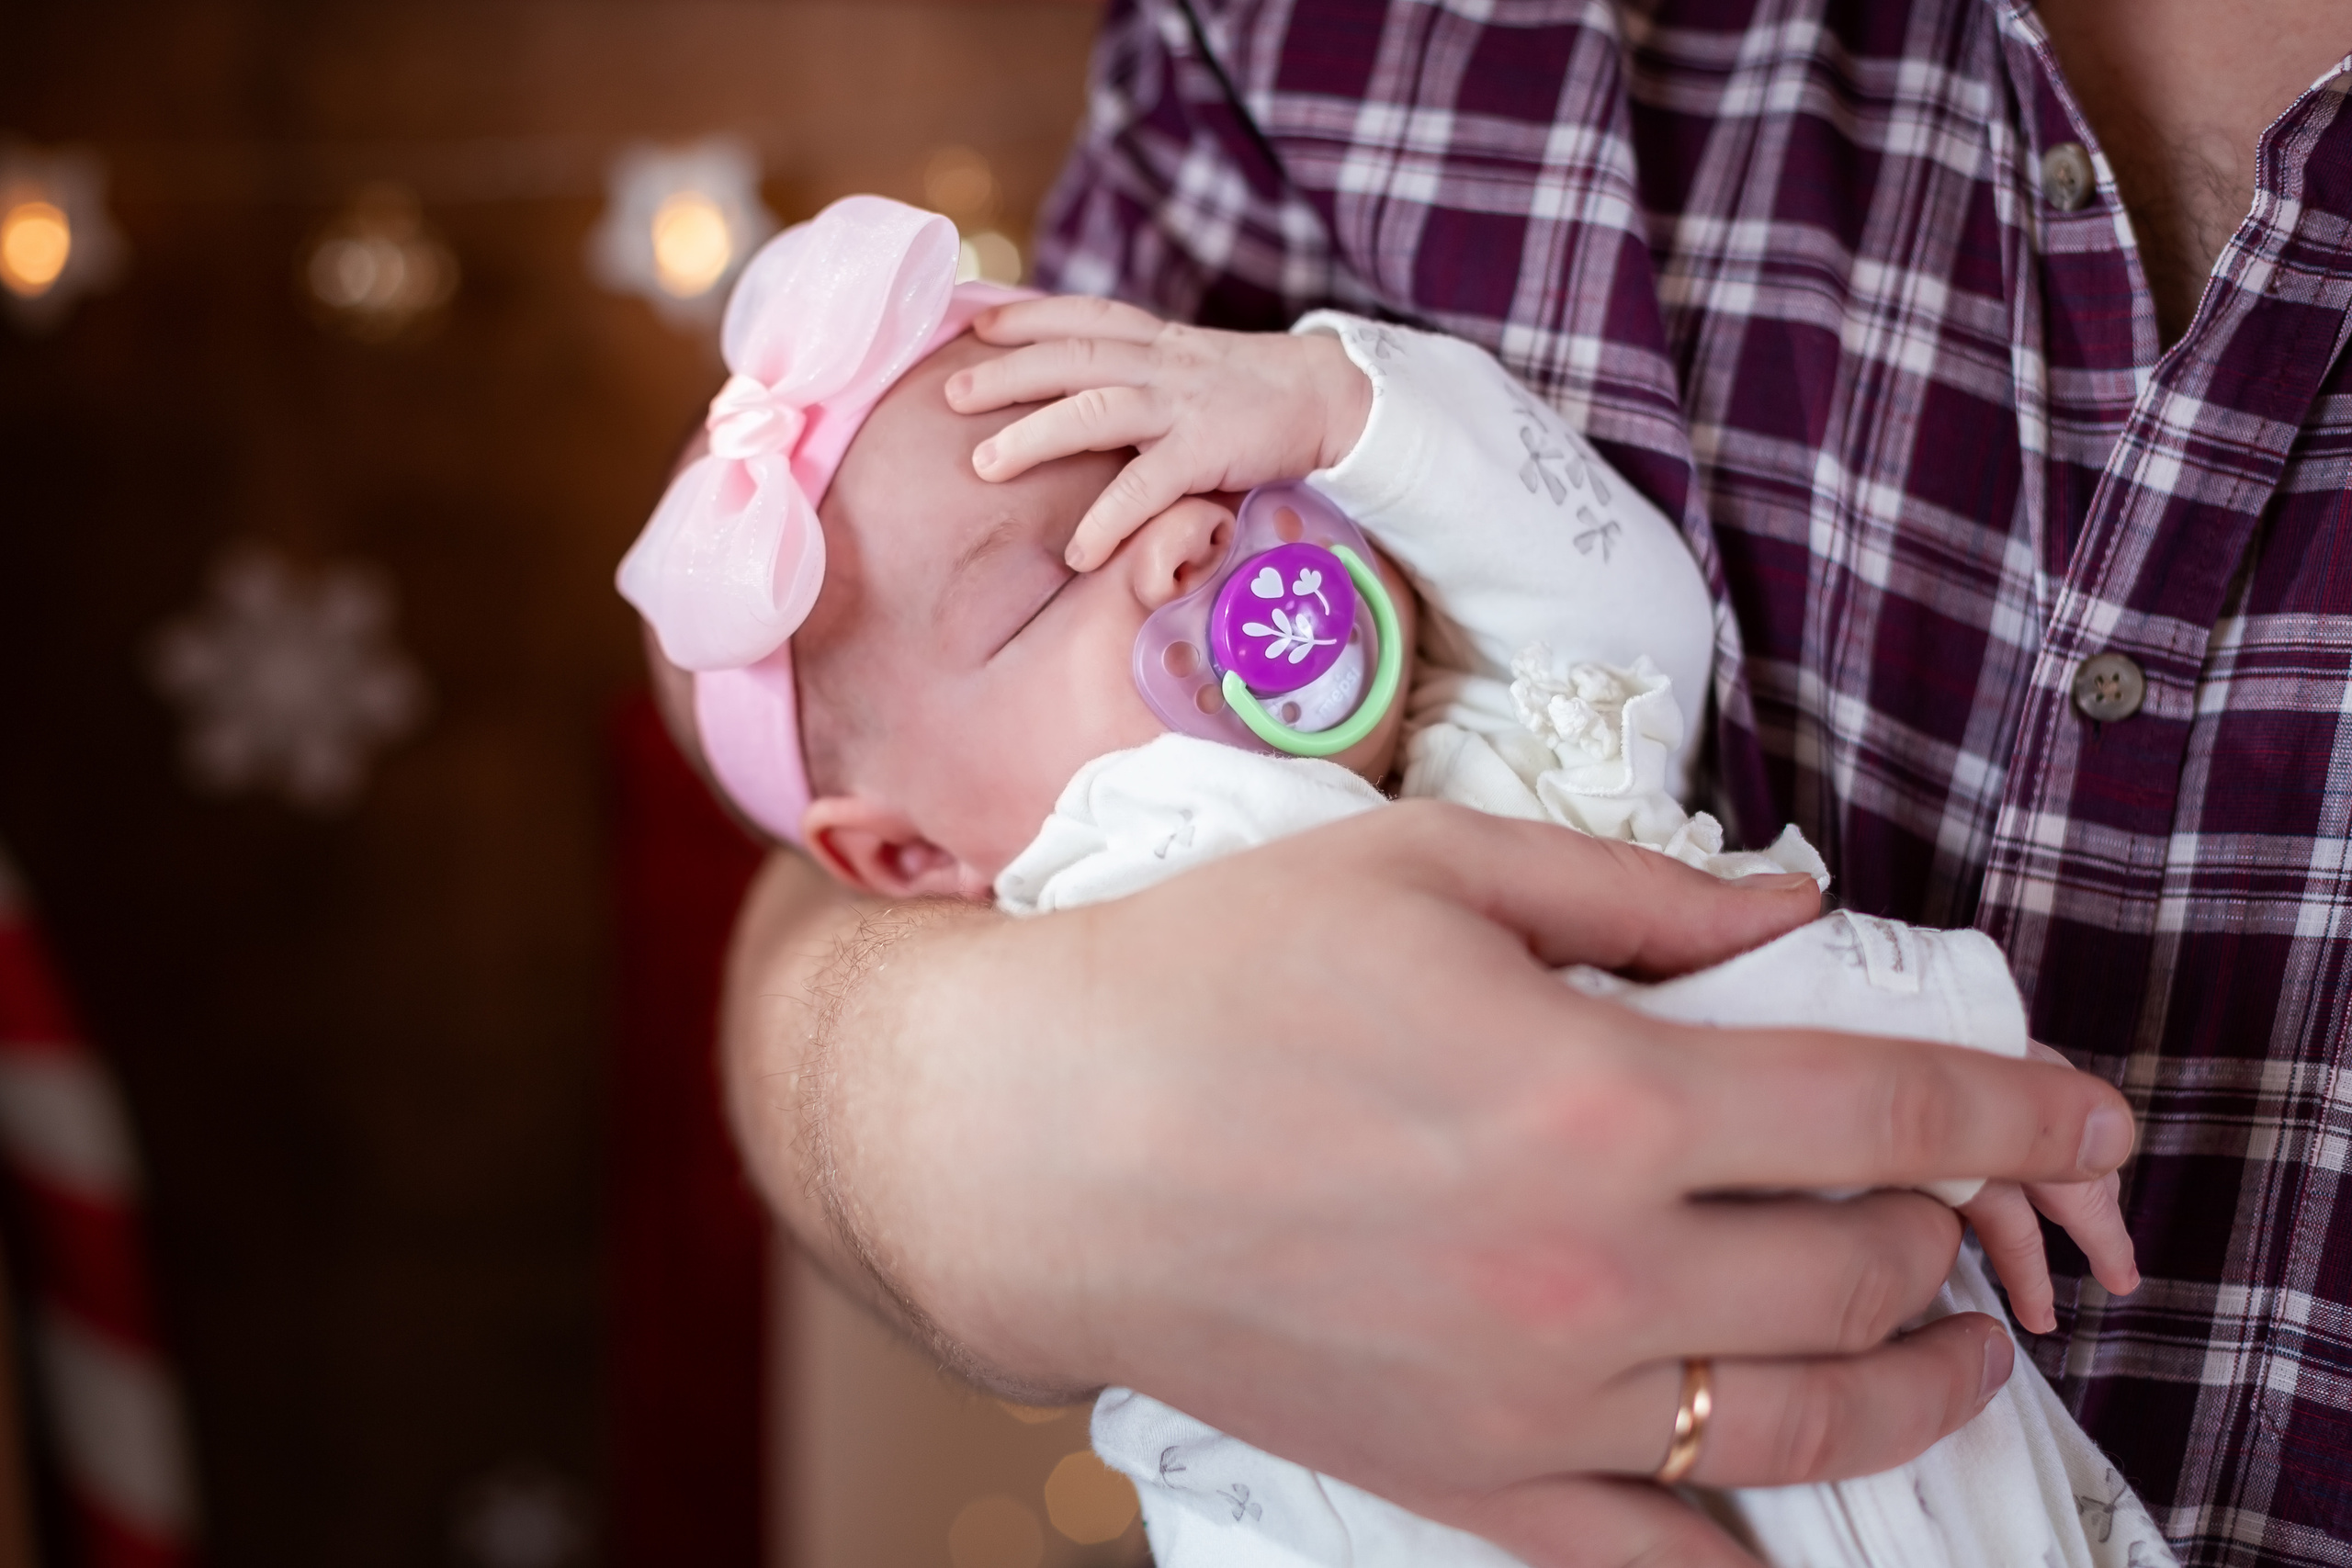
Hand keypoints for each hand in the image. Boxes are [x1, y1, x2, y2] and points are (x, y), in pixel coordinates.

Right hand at [755, 804, 2135, 1564]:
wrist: (1035, 1144)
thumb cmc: (1214, 979)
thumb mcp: (1428, 871)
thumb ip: (1637, 892)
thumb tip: (1791, 910)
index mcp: (1603, 1094)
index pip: (1887, 1103)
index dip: (2019, 1106)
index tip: (2092, 1111)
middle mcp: (1596, 1268)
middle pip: (1868, 1269)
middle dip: (1959, 1230)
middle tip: (1963, 1197)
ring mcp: (1535, 1398)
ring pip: (1803, 1421)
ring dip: (1916, 1383)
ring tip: (1949, 1344)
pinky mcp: (1464, 1481)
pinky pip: (1657, 1556)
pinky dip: (1753, 1546)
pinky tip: (1793, 1504)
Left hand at [943, 295, 1373, 569]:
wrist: (1333, 399)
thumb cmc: (1253, 396)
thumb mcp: (1190, 371)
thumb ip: (1140, 378)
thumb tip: (1081, 400)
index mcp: (1156, 342)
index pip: (1082, 316)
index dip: (1027, 316)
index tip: (977, 325)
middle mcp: (1160, 363)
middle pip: (1069, 357)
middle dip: (1006, 372)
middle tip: (951, 393)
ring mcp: (1182, 404)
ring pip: (1093, 408)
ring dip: (1033, 436)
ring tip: (983, 465)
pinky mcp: (1207, 448)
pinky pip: (1146, 484)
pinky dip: (1107, 518)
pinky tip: (1078, 551)